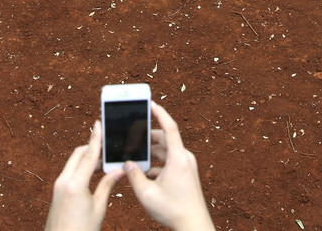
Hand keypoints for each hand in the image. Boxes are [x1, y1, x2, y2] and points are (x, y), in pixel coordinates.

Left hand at [44, 120, 123, 230]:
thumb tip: (118, 171)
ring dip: (87, 159)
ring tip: (103, 163)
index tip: (99, 124)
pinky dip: (81, 168)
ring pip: (73, 163)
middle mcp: (64, 181)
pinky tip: (92, 175)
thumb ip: (107, 186)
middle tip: (108, 148)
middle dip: (92, 148)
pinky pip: (70, 172)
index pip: (89, 155)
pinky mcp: (57, 191)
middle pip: (79, 155)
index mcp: (75, 184)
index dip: (96, 139)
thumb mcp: (98, 208)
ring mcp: (58, 186)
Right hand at [124, 102, 214, 230]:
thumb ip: (133, 175)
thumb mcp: (146, 193)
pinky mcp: (185, 174)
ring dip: (150, 153)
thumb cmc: (174, 210)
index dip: (159, 113)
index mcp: (178, 158)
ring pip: (165, 152)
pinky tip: (143, 173)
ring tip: (134, 158)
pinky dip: (156, 164)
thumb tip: (127, 164)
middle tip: (131, 135)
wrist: (193, 226)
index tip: (150, 103)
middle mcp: (184, 158)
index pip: (169, 127)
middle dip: (146, 138)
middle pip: (163, 140)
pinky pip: (168, 162)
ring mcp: (186, 166)